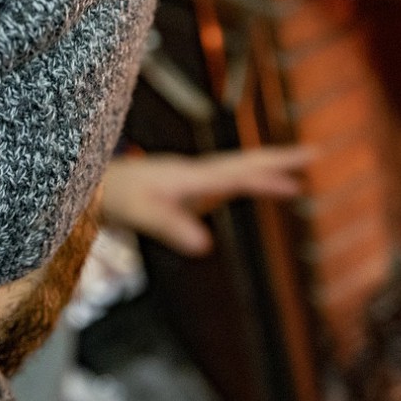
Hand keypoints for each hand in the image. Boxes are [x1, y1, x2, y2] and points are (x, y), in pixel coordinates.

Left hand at [98, 146, 312, 255]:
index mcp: (191, 175)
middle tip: (315, 153)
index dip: (275, 171)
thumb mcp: (140, 214)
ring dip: (265, 173)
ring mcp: (187, 177)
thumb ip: (171, 227)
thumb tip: (205, 246)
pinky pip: (221, 182)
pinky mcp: (179, 187)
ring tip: (293, 183)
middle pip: (245, 162)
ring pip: (235, 170)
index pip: (242, 172)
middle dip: (280, 160)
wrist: (85, 185)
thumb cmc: (111, 197)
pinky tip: (246, 190)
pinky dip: (243, 184)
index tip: (306, 164)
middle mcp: (193, 171)